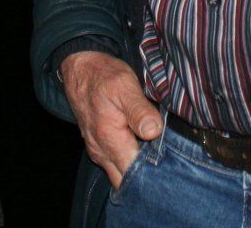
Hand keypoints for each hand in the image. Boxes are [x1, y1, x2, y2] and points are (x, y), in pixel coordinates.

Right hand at [60, 51, 160, 187]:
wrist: (80, 69)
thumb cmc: (103, 76)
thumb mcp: (124, 85)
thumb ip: (139, 110)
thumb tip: (154, 131)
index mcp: (110, 140)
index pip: (135, 174)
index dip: (154, 173)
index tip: (171, 164)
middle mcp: (102, 153)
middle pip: (128, 180)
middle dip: (147, 177)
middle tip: (169, 165)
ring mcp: (99, 152)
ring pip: (122, 175)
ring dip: (139, 170)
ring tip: (159, 157)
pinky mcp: (99, 147)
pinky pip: (116, 165)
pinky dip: (130, 163)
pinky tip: (144, 151)